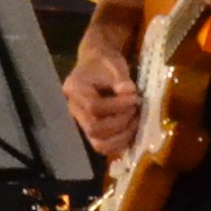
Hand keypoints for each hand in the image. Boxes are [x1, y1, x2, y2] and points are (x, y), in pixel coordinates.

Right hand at [63, 36, 139, 163]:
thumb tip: (130, 93)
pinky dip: (120, 143)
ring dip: (122, 136)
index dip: (117, 106)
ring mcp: (81, 123)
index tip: (135, 98)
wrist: (98, 65)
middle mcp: (74, 109)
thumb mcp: (114, 65)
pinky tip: (132, 129)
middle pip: (94, 128)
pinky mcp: (92, 131)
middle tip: (135, 109)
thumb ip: (121, 79)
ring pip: (98, 143)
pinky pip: (103, 146)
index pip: (94, 106)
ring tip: (136, 120)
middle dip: (120, 122)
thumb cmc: (105, 63)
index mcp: (74, 89)